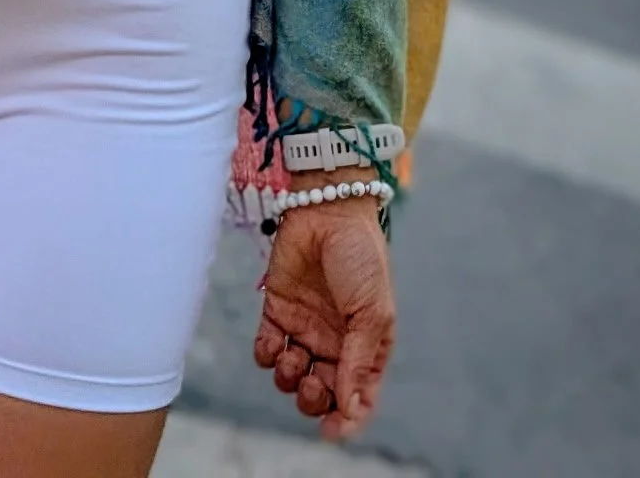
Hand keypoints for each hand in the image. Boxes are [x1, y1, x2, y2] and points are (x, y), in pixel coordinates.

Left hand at [253, 195, 394, 440]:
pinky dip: (267, 355)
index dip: (346, 420)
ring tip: (294, 357)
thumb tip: (348, 409)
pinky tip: (274, 343)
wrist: (327, 211)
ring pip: (291, 377)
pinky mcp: (278, 311)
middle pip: (322, 393)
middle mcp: (335, 342)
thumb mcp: (372, 312)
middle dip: (314, 400)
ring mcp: (306, 327)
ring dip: (289, 378)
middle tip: (313, 382)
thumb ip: (358, 362)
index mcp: (366, 346)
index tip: (332, 428)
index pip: (358, 397)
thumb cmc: (360, 258)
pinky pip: (267, 350)